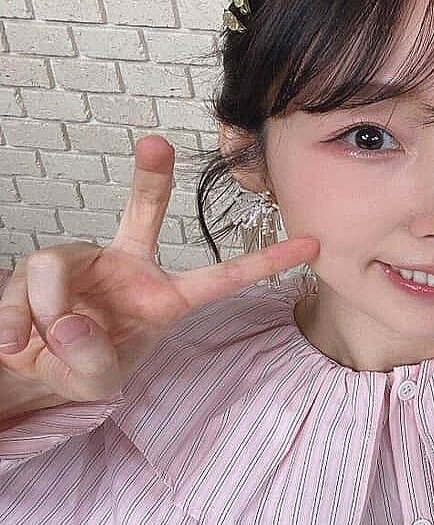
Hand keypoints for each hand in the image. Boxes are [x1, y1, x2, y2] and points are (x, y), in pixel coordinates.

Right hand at [0, 135, 318, 403]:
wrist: (33, 370)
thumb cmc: (82, 367)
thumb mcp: (98, 381)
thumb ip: (93, 361)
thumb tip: (72, 321)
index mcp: (163, 298)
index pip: (220, 279)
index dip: (265, 261)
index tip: (312, 242)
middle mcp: (127, 267)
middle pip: (143, 210)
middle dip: (150, 176)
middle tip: (156, 143)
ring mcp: (82, 261)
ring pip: (55, 265)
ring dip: (45, 310)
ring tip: (40, 343)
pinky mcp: (39, 267)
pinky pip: (22, 285)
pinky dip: (14, 321)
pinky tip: (13, 343)